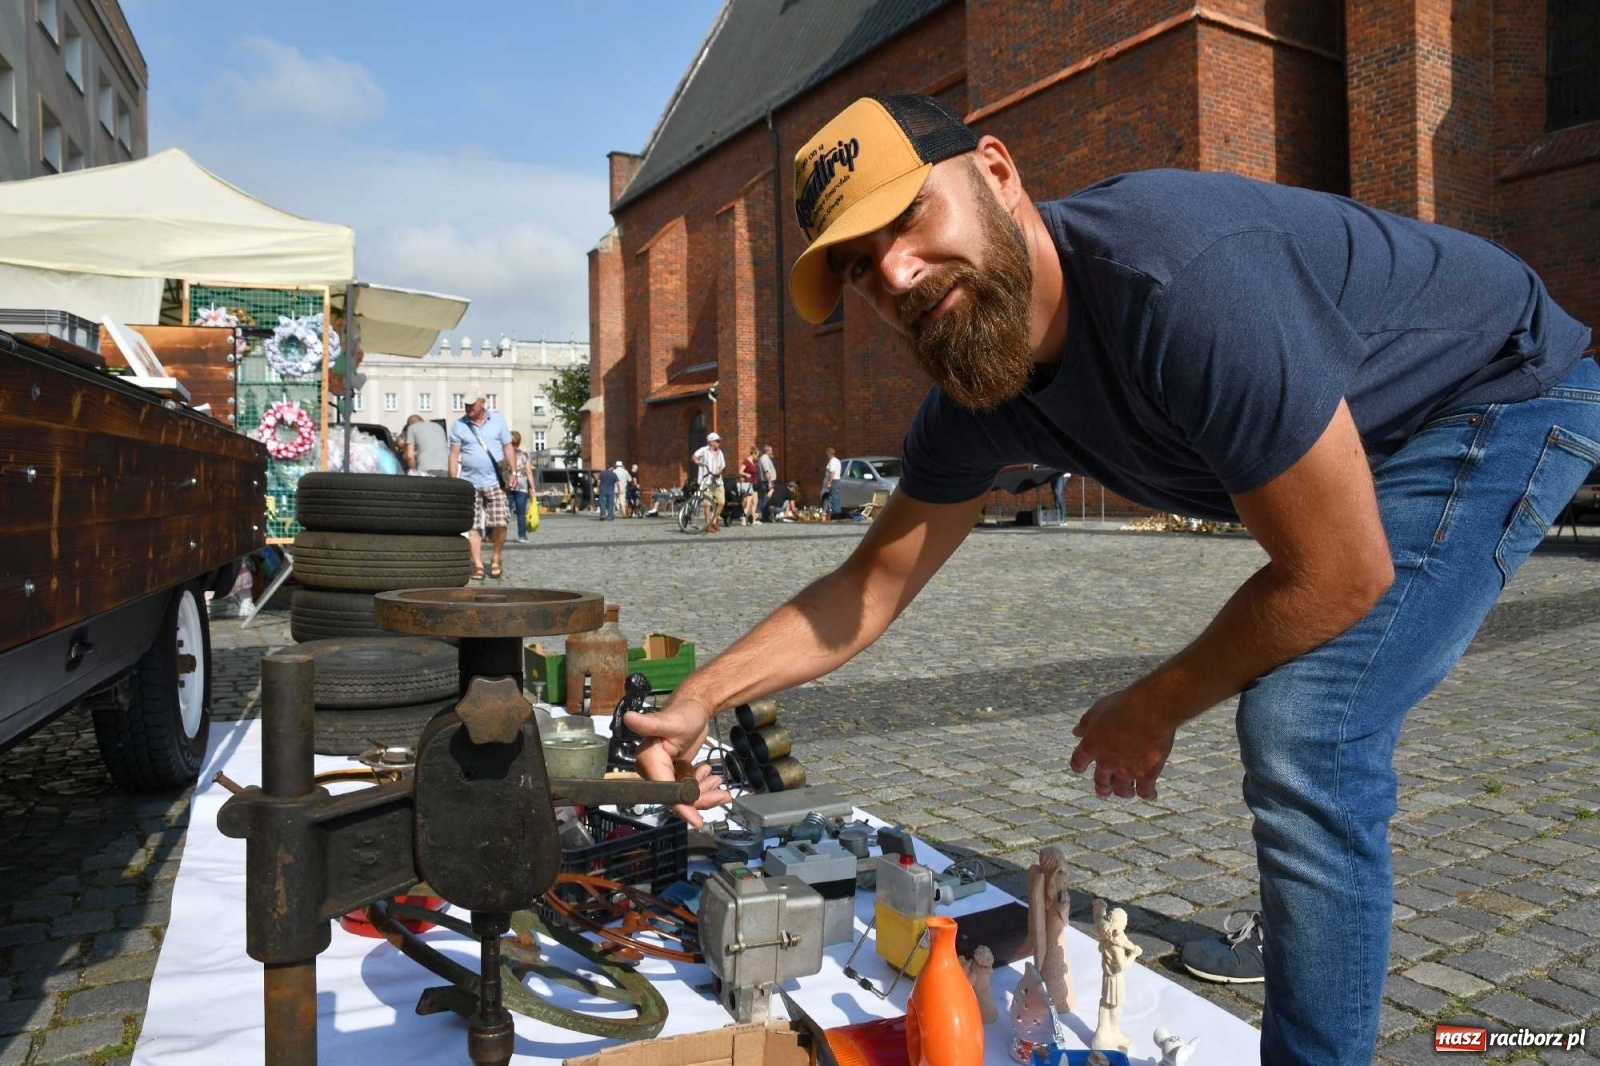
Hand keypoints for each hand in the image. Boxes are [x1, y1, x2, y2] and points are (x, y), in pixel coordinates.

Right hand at [624, 694, 729, 826]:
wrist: (695, 709)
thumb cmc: (683, 712)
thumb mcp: (670, 720)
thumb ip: (650, 723)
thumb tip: (628, 718)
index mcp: (648, 760)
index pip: (664, 790)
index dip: (681, 805)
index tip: (697, 820)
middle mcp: (652, 770)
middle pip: (675, 797)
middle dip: (699, 799)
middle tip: (723, 795)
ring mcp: (664, 774)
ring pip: (684, 796)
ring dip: (704, 794)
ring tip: (719, 783)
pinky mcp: (674, 775)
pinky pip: (688, 790)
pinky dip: (703, 789)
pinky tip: (712, 777)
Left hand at [1068, 686, 1177, 799]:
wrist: (1150, 710)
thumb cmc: (1123, 705)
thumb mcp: (1097, 710)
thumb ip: (1085, 724)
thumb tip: (1075, 732)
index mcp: (1091, 746)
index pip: (1078, 762)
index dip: (1079, 766)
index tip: (1080, 769)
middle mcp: (1106, 762)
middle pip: (1100, 782)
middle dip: (1102, 788)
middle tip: (1104, 791)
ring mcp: (1126, 771)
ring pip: (1122, 790)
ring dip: (1123, 793)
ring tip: (1127, 793)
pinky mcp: (1146, 774)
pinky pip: (1145, 792)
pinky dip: (1148, 795)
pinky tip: (1151, 795)